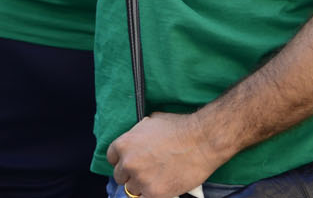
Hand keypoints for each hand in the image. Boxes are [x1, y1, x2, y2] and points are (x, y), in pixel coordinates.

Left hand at [105, 112, 219, 197]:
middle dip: (131, 173)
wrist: (201, 140)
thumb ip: (137, 134)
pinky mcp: (154, 193)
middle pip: (120, 176)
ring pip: (133, 189)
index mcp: (124, 144)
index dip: (122, 160)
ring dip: (142, 185)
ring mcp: (140, 179)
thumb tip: (136, 141)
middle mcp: (128, 163)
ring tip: (157, 179)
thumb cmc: (179, 128)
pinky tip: (160, 188)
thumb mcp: (150, 122)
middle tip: (145, 171)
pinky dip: (152, 194)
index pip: (112, 158)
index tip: (130, 163)